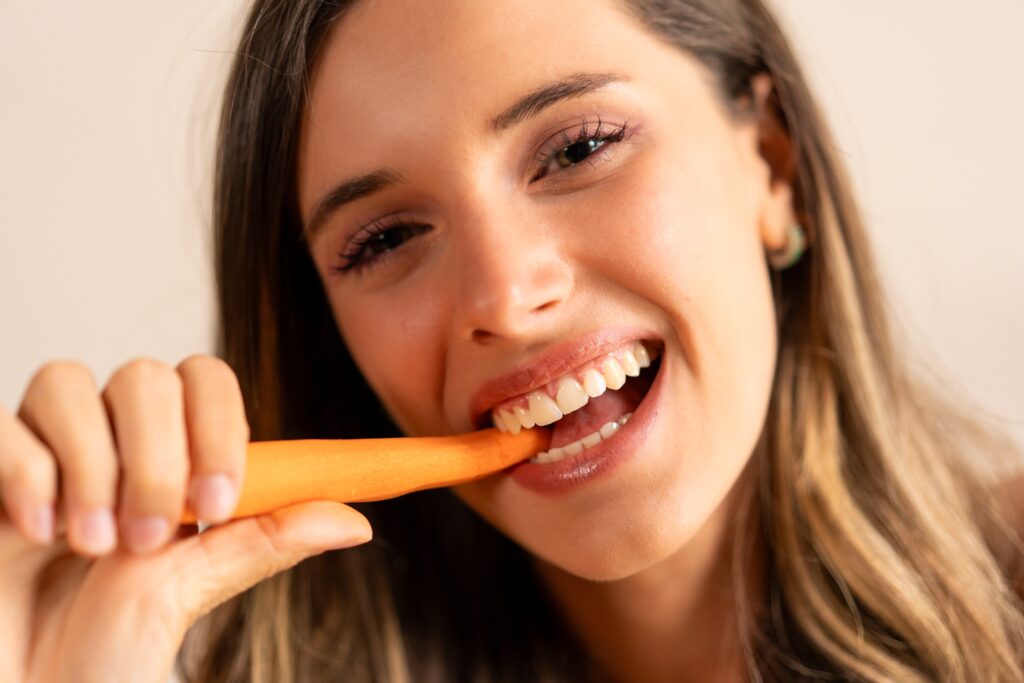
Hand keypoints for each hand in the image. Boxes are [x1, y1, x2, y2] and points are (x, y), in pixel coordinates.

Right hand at [0, 355, 371, 682]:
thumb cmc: (107, 652)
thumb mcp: (195, 588)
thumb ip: (265, 540)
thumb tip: (357, 522)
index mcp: (169, 458)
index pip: (205, 380)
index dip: (218, 425)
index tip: (220, 501)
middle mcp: (106, 442)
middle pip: (144, 376)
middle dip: (156, 457)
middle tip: (151, 538)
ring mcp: (41, 453)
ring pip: (65, 382)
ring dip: (92, 464)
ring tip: (92, 545)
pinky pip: (3, 428)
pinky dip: (28, 474)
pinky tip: (39, 532)